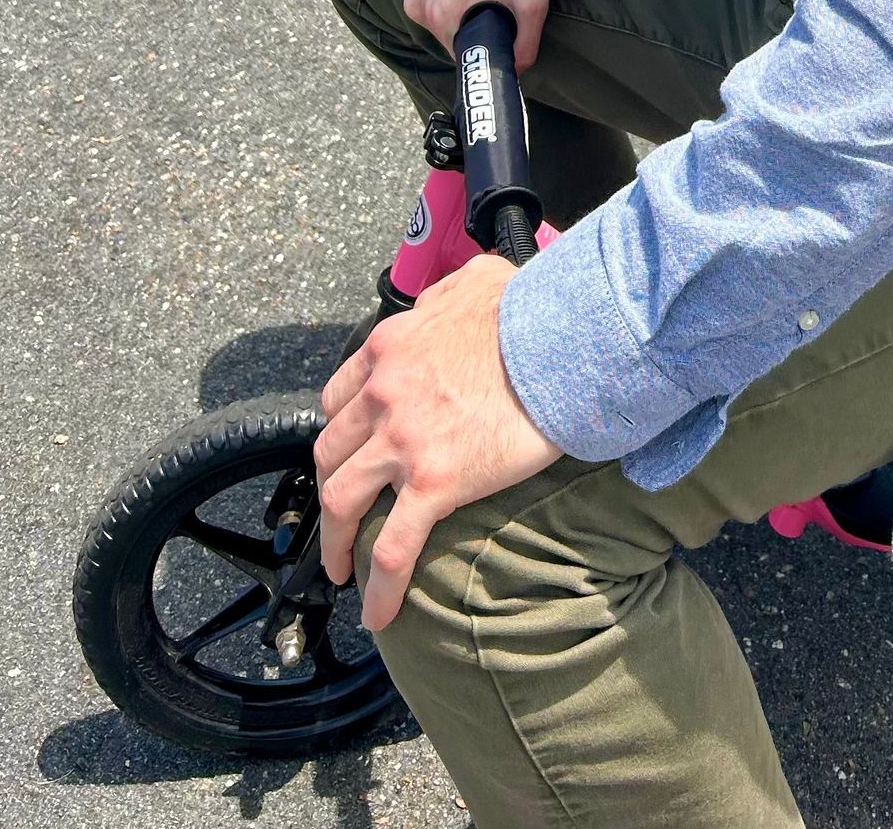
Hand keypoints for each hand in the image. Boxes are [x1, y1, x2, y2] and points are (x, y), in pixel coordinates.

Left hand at [315, 254, 560, 630]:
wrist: (564, 337)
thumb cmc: (530, 305)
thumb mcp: (475, 279)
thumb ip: (446, 294)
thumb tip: (451, 303)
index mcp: (389, 347)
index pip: (339, 396)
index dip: (340, 429)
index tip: (349, 451)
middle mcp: (383, 394)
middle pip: (330, 452)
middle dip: (328, 486)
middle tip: (342, 514)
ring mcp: (404, 441)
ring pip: (342, 501)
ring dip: (335, 541)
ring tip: (341, 569)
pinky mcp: (435, 484)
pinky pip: (393, 547)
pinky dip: (379, 585)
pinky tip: (379, 612)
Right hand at [404, 0, 551, 74]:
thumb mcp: (533, 0)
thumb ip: (526, 46)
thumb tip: (517, 71)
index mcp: (443, 15)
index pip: (465, 58)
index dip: (486, 50)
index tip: (500, 33)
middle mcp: (420, 7)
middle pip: (453, 41)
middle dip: (476, 30)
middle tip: (497, 4)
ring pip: (443, 25)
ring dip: (463, 15)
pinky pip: (434, 8)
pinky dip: (451, 2)